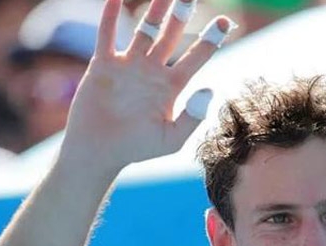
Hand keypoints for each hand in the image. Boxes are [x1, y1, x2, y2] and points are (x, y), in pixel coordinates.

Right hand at [62, 0, 233, 168]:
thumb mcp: (171, 139)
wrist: (99, 152)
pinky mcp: (104, 64)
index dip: (211, 40)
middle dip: (182, 14)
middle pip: (172, 35)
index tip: (226, 22)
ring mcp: (128, 65)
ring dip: (155, 9)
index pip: (196, 57)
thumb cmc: (135, 149)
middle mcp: (152, 71)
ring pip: (145, 29)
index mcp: (171, 87)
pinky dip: (110, 15)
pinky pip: (107, 34)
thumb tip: (210, 91)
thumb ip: (192, 118)